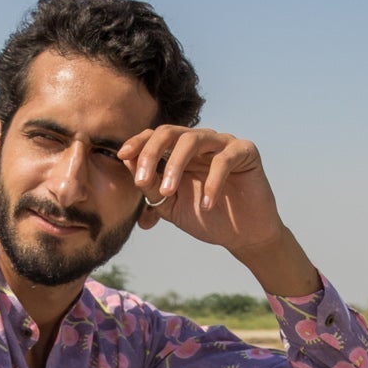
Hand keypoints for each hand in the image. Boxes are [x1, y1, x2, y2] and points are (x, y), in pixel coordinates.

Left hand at [119, 126, 317, 295]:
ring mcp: (223, 143)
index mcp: (180, 151)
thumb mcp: (171, 205)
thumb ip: (151, 186)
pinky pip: (224, 159)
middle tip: (143, 180)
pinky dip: (213, 182)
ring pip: (193, 139)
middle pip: (169, 132)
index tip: (122, 157)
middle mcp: (200, 141)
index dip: (138, 143)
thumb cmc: (206, 217)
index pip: (154, 136)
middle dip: (151, 152)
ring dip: (175, 165)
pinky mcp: (245, 151)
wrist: (242, 235)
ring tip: (168, 192)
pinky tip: (207, 205)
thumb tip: (128, 163)